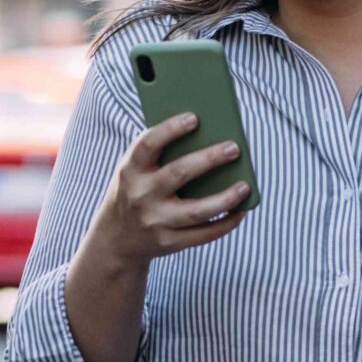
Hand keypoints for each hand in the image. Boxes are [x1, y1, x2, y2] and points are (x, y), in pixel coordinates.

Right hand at [85, 113, 251, 268]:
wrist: (116, 239)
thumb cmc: (136, 190)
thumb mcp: (135, 171)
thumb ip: (160, 153)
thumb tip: (209, 134)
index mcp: (130, 170)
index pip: (148, 145)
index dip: (170, 130)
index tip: (194, 118)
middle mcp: (141, 195)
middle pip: (179, 174)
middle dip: (209, 159)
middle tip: (234, 147)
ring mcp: (154, 221)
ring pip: (197, 210)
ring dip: (225, 198)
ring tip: (245, 186)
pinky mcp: (168, 243)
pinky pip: (203, 235)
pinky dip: (225, 224)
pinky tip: (241, 211)